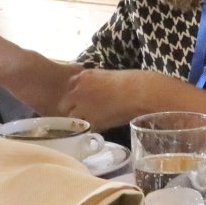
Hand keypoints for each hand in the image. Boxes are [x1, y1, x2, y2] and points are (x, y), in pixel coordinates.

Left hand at [62, 67, 188, 129]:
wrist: (141, 92)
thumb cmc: (132, 82)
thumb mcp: (108, 76)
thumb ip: (94, 83)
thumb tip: (93, 93)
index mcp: (83, 77)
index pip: (68, 89)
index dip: (75, 97)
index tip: (83, 100)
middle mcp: (78, 91)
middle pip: (64, 105)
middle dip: (73, 109)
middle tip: (86, 113)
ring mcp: (82, 107)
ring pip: (73, 119)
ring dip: (81, 120)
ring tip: (96, 120)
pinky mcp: (91, 121)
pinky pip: (87, 128)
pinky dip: (93, 128)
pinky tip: (104, 125)